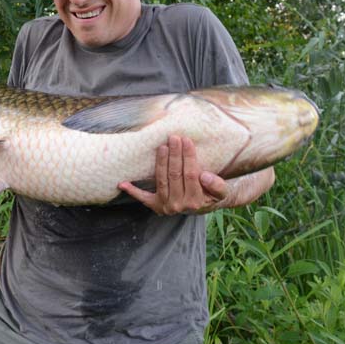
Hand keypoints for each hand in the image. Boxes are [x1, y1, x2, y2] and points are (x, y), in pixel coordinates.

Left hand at [118, 135, 274, 214]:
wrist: (203, 206)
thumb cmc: (212, 194)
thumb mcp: (221, 192)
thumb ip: (217, 186)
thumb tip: (205, 176)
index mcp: (196, 201)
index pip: (191, 175)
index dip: (189, 157)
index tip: (187, 141)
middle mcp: (179, 206)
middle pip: (175, 175)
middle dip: (174, 154)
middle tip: (174, 137)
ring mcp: (165, 206)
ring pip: (161, 180)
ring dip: (160, 161)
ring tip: (162, 145)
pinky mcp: (155, 205)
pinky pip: (143, 198)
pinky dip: (132, 191)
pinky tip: (122, 183)